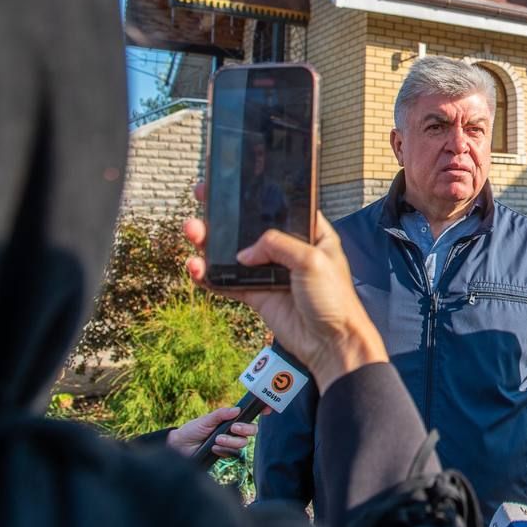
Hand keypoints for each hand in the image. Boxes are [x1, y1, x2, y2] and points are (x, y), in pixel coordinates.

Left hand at [165, 406, 256, 457]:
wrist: (180, 447)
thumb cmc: (192, 430)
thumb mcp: (205, 420)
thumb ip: (220, 415)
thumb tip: (236, 410)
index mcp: (231, 418)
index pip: (249, 414)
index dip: (261, 411)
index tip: (266, 410)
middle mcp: (233, 430)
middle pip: (252, 430)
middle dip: (245, 429)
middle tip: (233, 428)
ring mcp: (230, 442)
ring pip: (243, 442)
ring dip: (231, 441)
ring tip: (216, 440)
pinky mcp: (225, 454)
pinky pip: (232, 454)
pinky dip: (223, 451)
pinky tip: (213, 448)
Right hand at [185, 184, 387, 393]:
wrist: (331, 343)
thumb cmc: (335, 299)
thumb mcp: (312, 260)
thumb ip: (278, 245)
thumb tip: (245, 253)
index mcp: (310, 235)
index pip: (281, 209)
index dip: (258, 197)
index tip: (235, 184)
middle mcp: (289, 251)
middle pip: (250, 229)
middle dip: (225, 216)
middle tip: (203, 198)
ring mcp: (271, 273)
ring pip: (234, 254)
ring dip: (210, 243)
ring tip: (192, 231)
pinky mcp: (258, 295)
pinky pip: (228, 282)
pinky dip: (210, 276)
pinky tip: (195, 267)